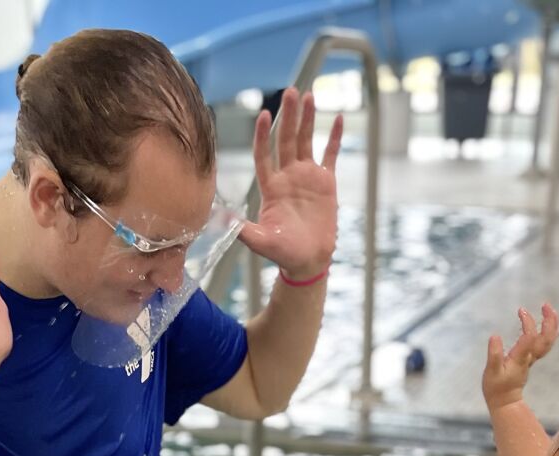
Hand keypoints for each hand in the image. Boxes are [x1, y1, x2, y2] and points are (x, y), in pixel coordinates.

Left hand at [238, 89, 341, 279]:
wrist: (308, 261)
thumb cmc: (283, 253)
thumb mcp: (261, 242)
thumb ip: (242, 229)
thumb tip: (219, 219)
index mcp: (271, 187)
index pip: (264, 155)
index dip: (263, 136)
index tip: (263, 115)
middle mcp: (287, 176)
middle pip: (286, 140)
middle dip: (288, 117)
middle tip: (290, 93)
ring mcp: (307, 177)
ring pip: (306, 141)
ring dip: (307, 119)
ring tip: (309, 96)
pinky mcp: (326, 183)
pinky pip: (330, 155)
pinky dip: (335, 137)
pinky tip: (339, 118)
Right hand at [482, 303, 557, 411]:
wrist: (505, 401)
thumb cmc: (496, 387)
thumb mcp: (491, 372)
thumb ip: (494, 354)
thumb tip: (495, 336)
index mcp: (520, 358)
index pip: (529, 338)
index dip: (528, 324)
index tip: (521, 312)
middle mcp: (529, 357)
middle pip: (545, 339)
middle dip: (548, 321)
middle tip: (545, 304)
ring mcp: (531, 359)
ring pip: (547, 341)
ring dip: (551, 324)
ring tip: (548, 309)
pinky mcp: (530, 360)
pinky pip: (544, 345)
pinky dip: (549, 333)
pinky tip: (549, 324)